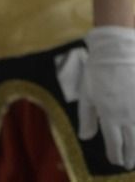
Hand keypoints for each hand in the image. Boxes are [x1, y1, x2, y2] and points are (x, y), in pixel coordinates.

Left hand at [80, 25, 134, 168]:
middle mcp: (127, 117)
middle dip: (130, 158)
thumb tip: (85, 138)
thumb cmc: (99, 72)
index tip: (115, 160)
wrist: (118, 52)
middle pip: (132, 146)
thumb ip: (86, 118)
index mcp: (109, 115)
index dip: (115, 155)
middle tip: (127, 164)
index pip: (114, 144)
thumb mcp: (87, 94)